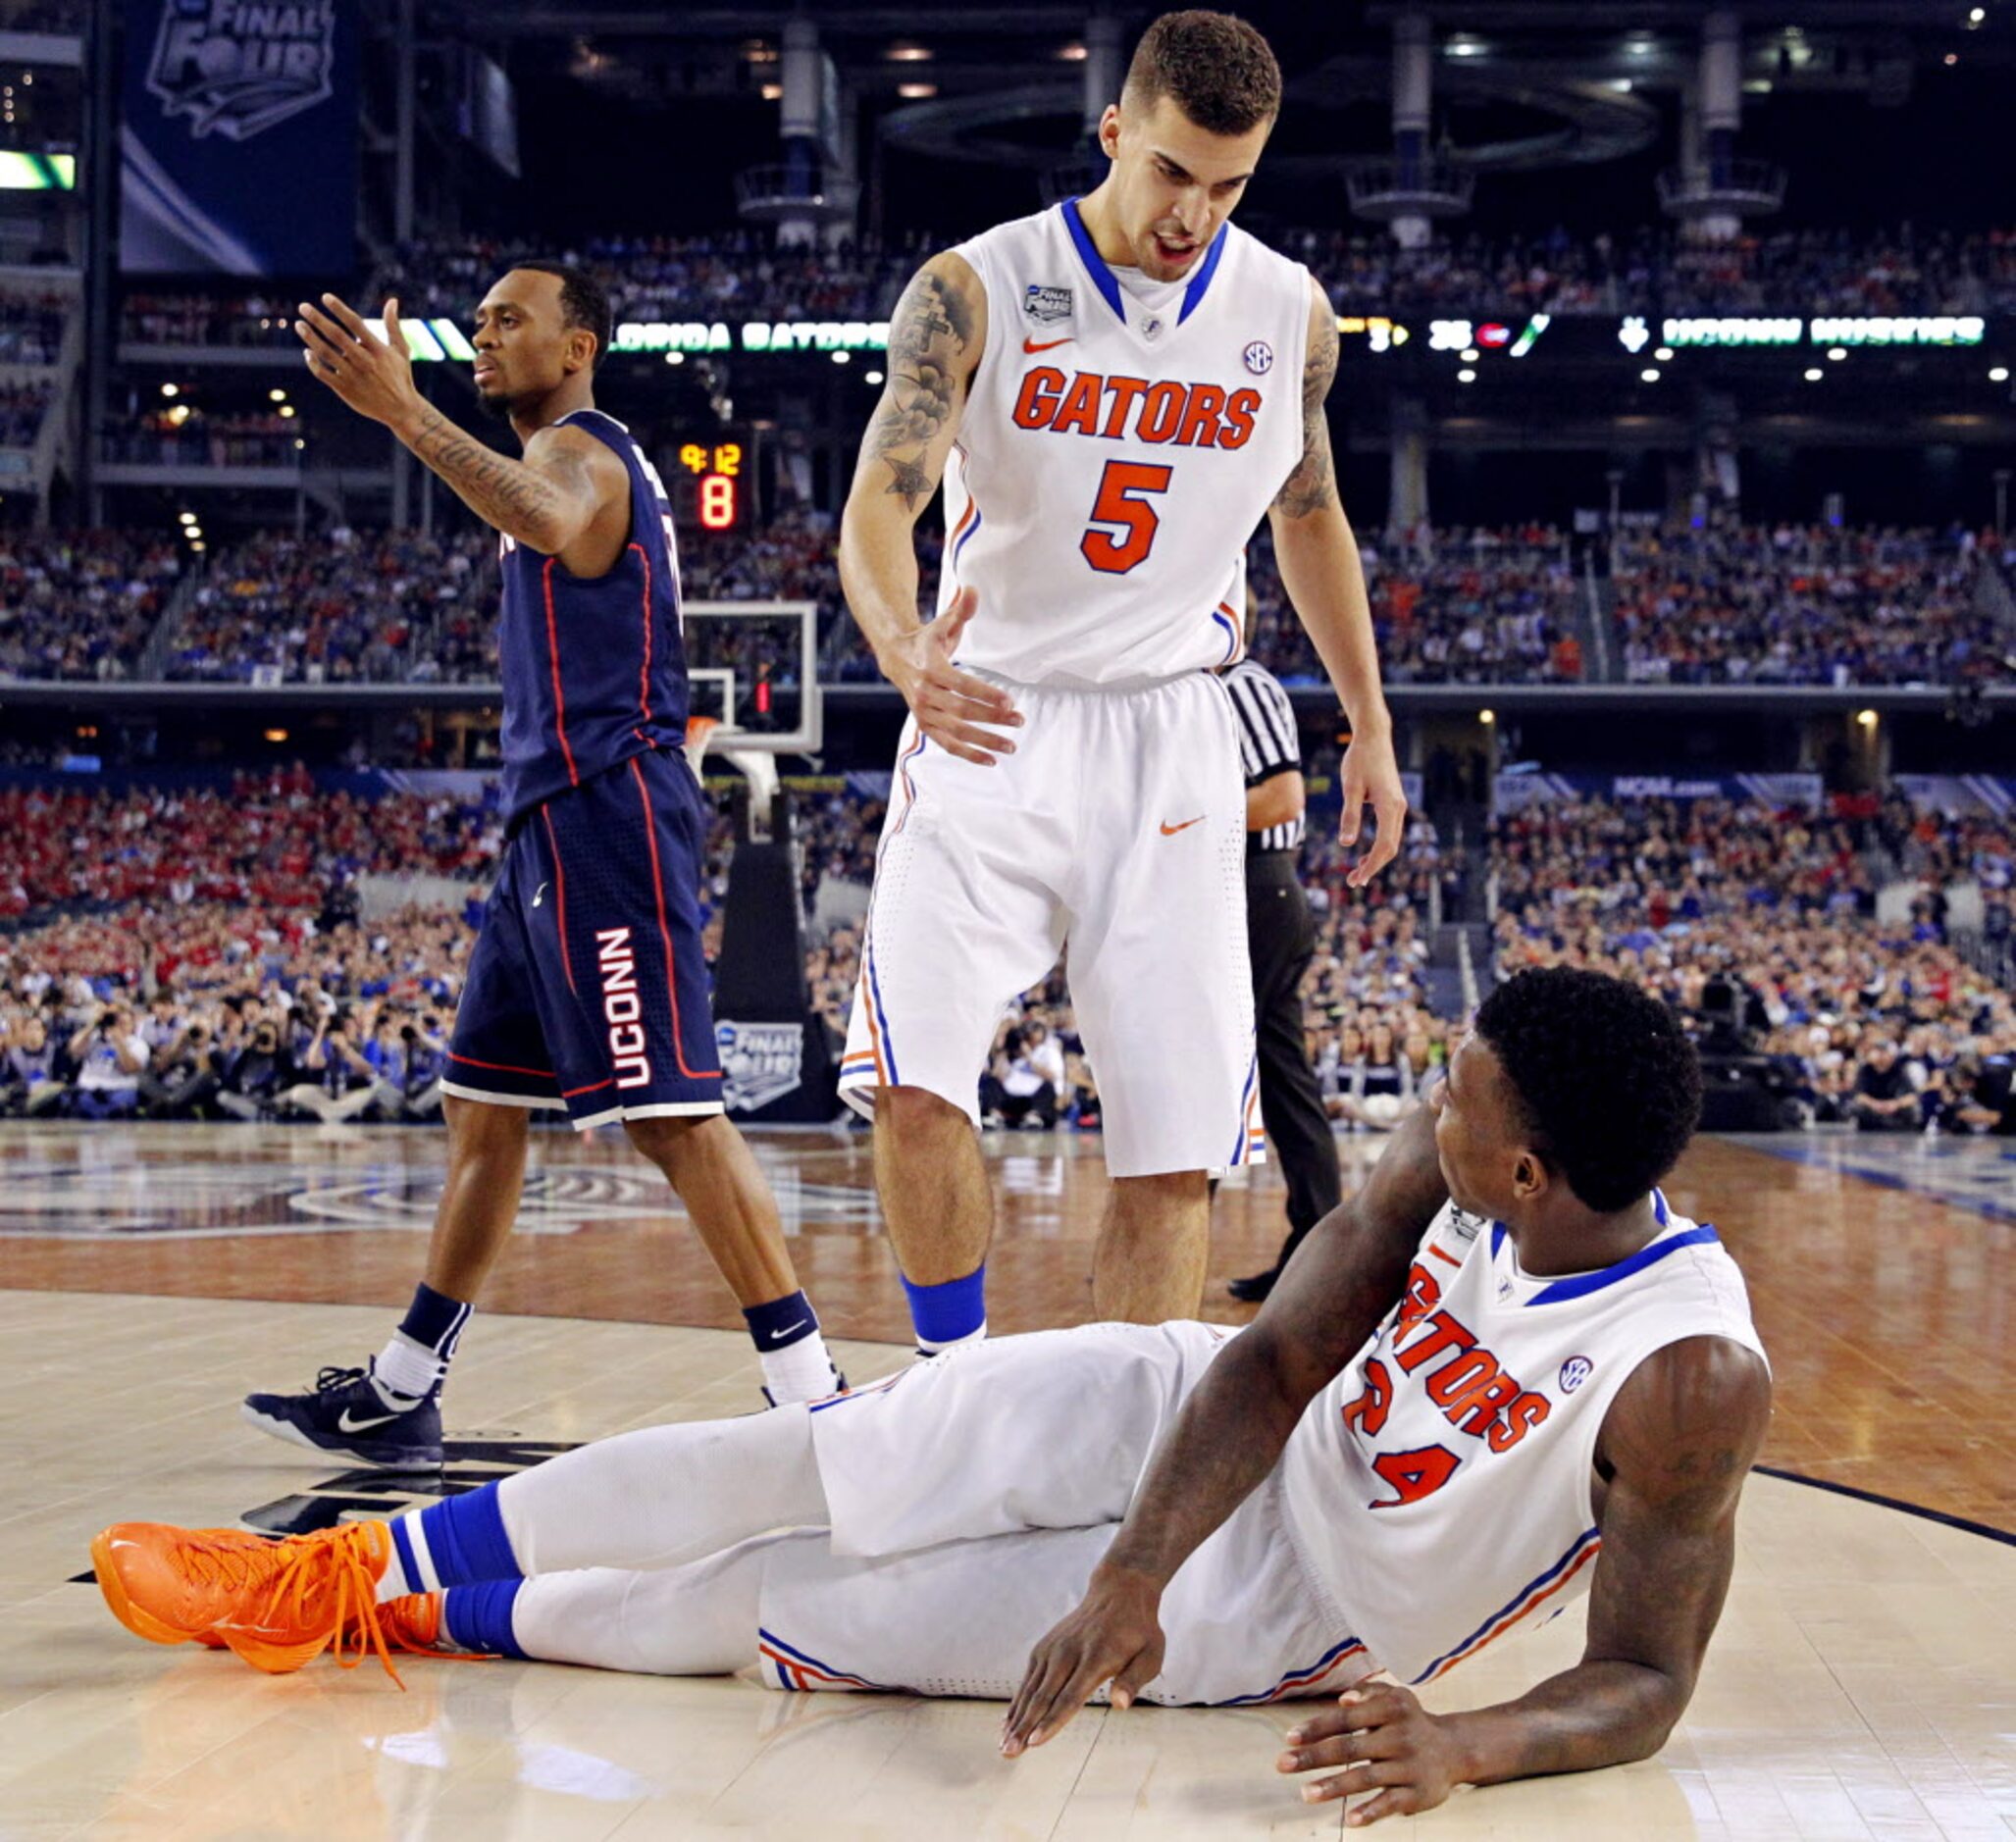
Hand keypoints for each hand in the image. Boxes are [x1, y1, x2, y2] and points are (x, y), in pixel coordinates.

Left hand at [296, 294, 421, 428]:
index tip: (325, 297)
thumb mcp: (401, 350)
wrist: (401, 410)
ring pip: (326, 354)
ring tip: (299, 325)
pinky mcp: (345, 389)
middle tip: (303, 307)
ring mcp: (353, 376)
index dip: (340, 309)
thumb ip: (393, 325)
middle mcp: (364, 361)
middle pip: (337, 336)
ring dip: (310, 338)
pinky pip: (323, 374)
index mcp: (378, 349)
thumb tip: (392, 301)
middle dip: (318, 320)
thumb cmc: (400, 376)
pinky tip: (307, 352)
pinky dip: (313, 363)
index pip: (355, 324)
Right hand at [877, 586, 1020, 766]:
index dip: (986, 694)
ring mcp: (924, 712)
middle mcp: (925, 694)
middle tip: (1020, 721)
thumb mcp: (942, 623)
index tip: (1010, 701)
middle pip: (961, 711)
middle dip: (992, 718)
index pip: (961, 684)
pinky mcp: (925, 725)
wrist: (896, 657)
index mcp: (931, 668)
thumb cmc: (928, 640)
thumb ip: (960, 611)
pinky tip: (991, 760)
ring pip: (956, 732)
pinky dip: (968, 754)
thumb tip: (973, 590)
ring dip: (984, 741)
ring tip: (1011, 746)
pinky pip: (947, 744)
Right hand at [1000, 1565, 1164, 1756]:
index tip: (1035, 1743)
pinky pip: (1028, 1680)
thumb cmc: (1138, 1631)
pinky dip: (1017, 1702)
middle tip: (1009, 1753)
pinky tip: (1008, 1723)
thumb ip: (1134, 1680)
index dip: (1052, 1722)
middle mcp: (1068, 1653)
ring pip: (1031, 1690)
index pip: (1069, 1697)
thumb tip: (1120, 1705)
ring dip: (1016, 1719)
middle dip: (1025, 1728)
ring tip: (1004, 1746)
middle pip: (1043, 1697)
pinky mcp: (1044, 1647)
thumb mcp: (1151, 1654)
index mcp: (1095, 1658)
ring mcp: (1053, 1649)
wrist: (1117, 1592)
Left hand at [1276, 1683, 1464, 1823]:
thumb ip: (1368, 1691)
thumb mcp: (1394, 1696)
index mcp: (1391, 1708)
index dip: (1317, 1727)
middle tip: (1283, 1764)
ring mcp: (1409, 1766)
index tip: (1290, 1738)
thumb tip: (1344, 1698)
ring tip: (1306, 1793)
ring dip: (1333, 1786)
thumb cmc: (1410, 1720)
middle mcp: (1400, 1736)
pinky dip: (1371, 1812)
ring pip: (1366, 1777)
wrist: (1454, 1749)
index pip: (1346, 1718)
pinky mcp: (1418, 1794)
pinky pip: (1390, 1803)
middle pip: (1350, 1747)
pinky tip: (1349, 1819)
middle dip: (1314, 1756)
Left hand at [1338, 722, 1406, 889]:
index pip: (1384, 846)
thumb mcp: (1350, 788)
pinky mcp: (1393, 802)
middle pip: (1391, 848)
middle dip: (1373, 867)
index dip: (1371, 866)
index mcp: (1390, 806)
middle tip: (1353, 883)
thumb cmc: (1359, 759)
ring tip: (1357, 872)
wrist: (1374, 737)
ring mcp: (1398, 805)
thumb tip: (1346, 843)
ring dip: (1376, 859)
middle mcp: (1399, 808)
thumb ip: (1350, 815)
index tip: (1355, 879)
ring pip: (1391, 841)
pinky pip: (1389, 831)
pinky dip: (1379, 846)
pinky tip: (1364, 854)